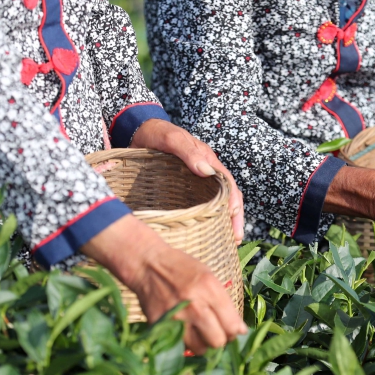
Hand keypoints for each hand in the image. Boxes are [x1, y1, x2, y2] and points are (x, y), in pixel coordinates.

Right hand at [81, 215, 246, 353]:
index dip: (235, 331)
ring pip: (199, 349)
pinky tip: (185, 331)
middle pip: (217, 341)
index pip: (231, 325)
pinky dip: (185, 343)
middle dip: (221, 339)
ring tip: (200, 333)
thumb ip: (224, 303)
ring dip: (203, 344)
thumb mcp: (209, 277)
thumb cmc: (182, 269)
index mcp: (210, 289)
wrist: (147, 265)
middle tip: (217, 332)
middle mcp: (194, 306)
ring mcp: (176, 318)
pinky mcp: (160, 326)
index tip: (234, 331)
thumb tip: (240, 330)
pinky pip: (181, 346)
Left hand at [130, 119, 244, 242]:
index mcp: (209, 161)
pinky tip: (203, 232)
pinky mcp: (183, 190)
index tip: (234, 219)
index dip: (234, 202)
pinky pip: (199, 205)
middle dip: (234, 218)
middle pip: (227, 198)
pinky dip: (205, 219)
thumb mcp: (172, 139)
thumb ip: (188, 152)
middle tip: (236, 240)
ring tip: (225, 242)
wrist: (138, 132)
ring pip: (215, 204)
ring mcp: (195, 183)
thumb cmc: (156, 133)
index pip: (229, 185)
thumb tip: (207, 172)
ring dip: (222, 222)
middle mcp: (206, 174)